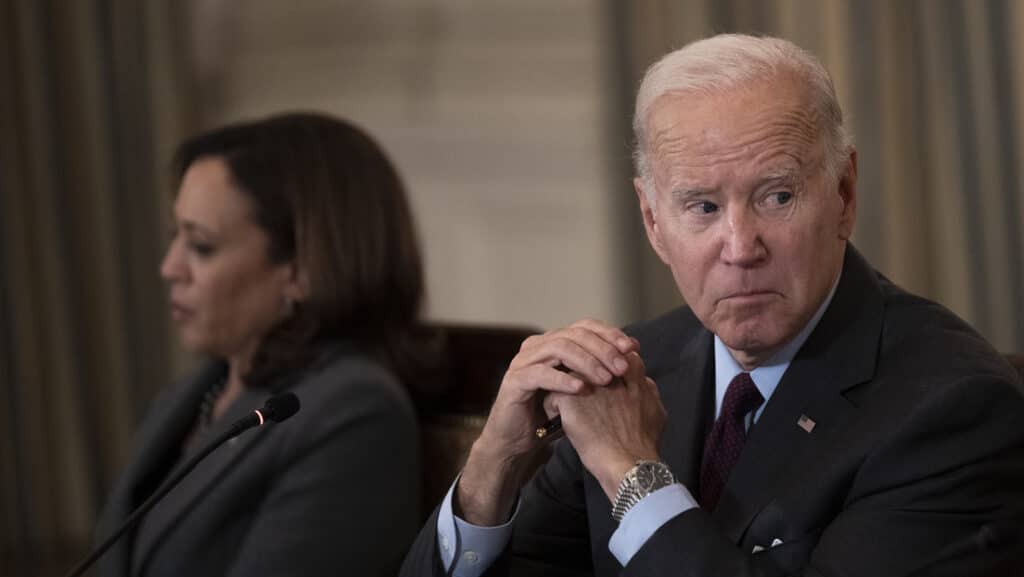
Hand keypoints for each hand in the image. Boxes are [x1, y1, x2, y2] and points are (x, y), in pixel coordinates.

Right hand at [457, 319, 637, 524]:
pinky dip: (562, 379)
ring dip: (586, 362)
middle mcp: (538, 345)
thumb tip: (634, 354)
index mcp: (554, 342)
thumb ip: (600, 370)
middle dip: (602, 348)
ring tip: (606, 379)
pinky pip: (540, 374)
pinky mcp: (514, 381)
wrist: (518, 439)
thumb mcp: (581, 388)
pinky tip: (581, 389)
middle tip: (622, 367)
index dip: (610, 334)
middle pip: (574, 334)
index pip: (585, 326)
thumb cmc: (552, 413)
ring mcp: (524, 361)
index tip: (633, 348)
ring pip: (558, 348)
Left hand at [546, 351, 665, 500]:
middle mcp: (610, 375)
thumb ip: (649, 392)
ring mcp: (588, 385)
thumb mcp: (656, 412)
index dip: (605, 361)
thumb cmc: (644, 445)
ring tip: (563, 400)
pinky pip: (553, 393)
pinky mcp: (570, 399)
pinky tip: (554, 417)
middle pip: (588, 358)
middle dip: (580, 367)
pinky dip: (552, 404)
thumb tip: (645, 382)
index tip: (598, 375)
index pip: (616, 354)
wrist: (628, 465)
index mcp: (632, 375)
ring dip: (564, 383)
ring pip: (567, 372)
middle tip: (574, 383)